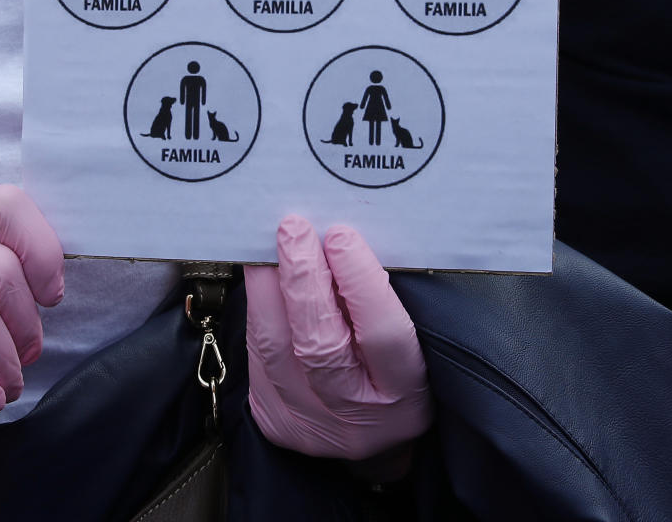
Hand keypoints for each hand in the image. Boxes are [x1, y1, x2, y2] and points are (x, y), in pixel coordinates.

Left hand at [245, 215, 431, 469]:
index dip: (360, 282)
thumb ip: (382, 301)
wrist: (372, 440)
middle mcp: (356, 417)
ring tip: (265, 247)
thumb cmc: (393, 373)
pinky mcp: (273, 420)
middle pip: (321, 344)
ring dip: (266, 289)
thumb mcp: (415, 344)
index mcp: (405, 395)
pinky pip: (256, 356)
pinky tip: (259, 280)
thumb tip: (340, 241)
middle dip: (304, 279)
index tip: (342, 236)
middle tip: (293, 229)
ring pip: (275, 349)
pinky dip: (258, 311)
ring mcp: (309, 423)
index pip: (383, 334)